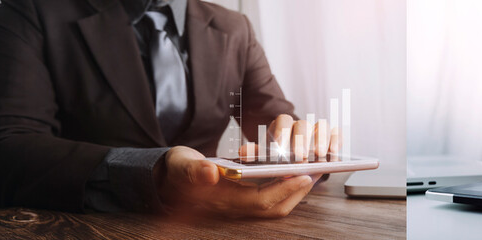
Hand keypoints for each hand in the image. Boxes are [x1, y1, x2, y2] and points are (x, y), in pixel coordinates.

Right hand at [155, 146, 320, 217]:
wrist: (168, 178)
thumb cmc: (178, 170)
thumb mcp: (182, 164)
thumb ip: (195, 169)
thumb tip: (210, 173)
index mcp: (223, 201)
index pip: (260, 202)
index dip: (283, 190)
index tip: (302, 176)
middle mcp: (235, 207)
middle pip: (273, 208)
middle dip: (295, 194)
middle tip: (313, 174)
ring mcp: (239, 205)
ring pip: (273, 206)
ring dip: (292, 192)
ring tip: (308, 174)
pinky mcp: (243, 199)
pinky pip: (269, 199)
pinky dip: (283, 189)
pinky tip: (292, 174)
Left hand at [241, 114, 340, 159]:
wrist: (295, 164)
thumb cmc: (279, 160)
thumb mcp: (266, 157)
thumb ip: (256, 154)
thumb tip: (243, 152)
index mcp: (283, 127)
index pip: (283, 121)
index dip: (282, 132)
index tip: (279, 148)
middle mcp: (301, 126)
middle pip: (303, 124)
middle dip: (302, 140)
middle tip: (300, 156)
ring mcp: (317, 131)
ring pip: (322, 126)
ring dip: (321, 139)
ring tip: (319, 156)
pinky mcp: (331, 137)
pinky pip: (336, 133)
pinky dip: (336, 141)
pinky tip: (333, 154)